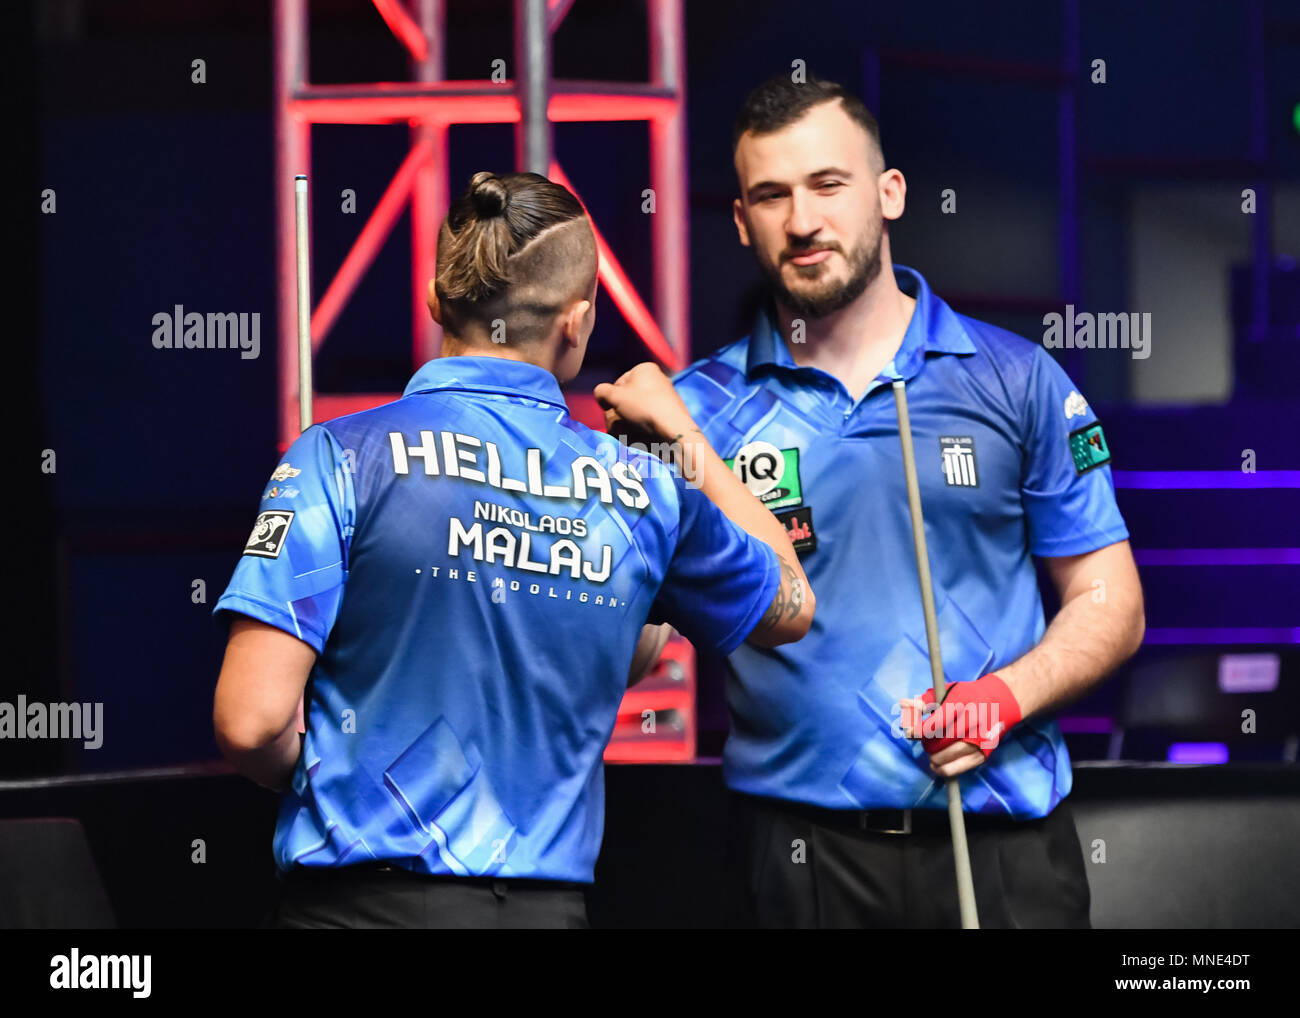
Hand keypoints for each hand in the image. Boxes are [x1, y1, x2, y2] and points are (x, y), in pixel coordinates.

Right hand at [593, 362, 694, 441]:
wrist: (674, 429)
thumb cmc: (643, 407)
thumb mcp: (614, 396)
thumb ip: (601, 392)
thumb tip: (602, 396)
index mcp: (645, 369)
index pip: (618, 384)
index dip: (611, 399)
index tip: (612, 411)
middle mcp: (657, 379)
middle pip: (628, 399)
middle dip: (620, 413)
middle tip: (619, 424)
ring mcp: (666, 396)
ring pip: (637, 410)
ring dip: (629, 422)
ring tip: (630, 432)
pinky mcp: (671, 412)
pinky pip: (650, 419)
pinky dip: (643, 427)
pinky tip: (642, 436)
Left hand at [899, 674, 1022, 776]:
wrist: (1000, 702)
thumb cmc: (967, 696)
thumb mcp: (947, 691)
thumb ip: (924, 700)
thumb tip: (903, 704)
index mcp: (960, 704)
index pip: (934, 724)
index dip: (917, 731)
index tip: (910, 733)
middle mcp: (971, 722)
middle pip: (939, 741)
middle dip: (926, 744)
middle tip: (923, 742)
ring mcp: (979, 739)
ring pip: (948, 756)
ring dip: (933, 758)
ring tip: (930, 754)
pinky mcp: (984, 753)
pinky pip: (959, 768)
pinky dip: (944, 770)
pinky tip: (936, 766)